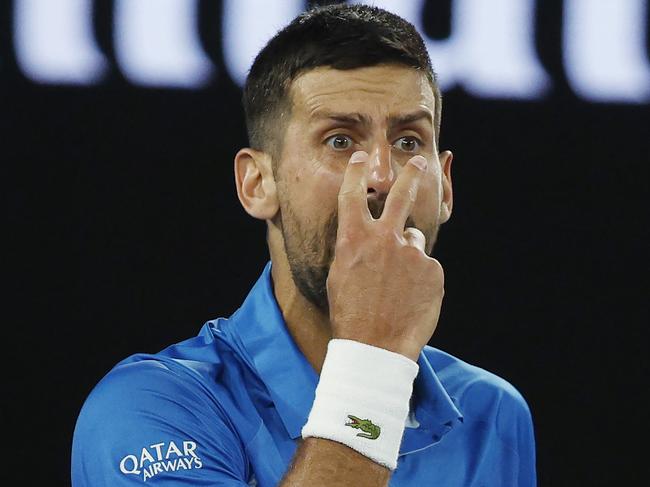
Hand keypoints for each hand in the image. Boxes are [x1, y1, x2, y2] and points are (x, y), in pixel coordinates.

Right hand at [327, 150, 444, 361]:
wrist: (374, 347)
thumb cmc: (350, 313)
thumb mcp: (340, 275)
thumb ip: (356, 249)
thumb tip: (368, 237)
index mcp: (354, 239)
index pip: (352, 194)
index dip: (355, 173)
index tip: (359, 158)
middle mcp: (384, 239)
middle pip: (400, 194)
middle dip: (409, 173)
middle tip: (417, 161)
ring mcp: (412, 254)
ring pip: (414, 240)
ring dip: (409, 253)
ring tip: (398, 285)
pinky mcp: (433, 270)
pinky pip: (427, 266)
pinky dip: (421, 277)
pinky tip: (410, 297)